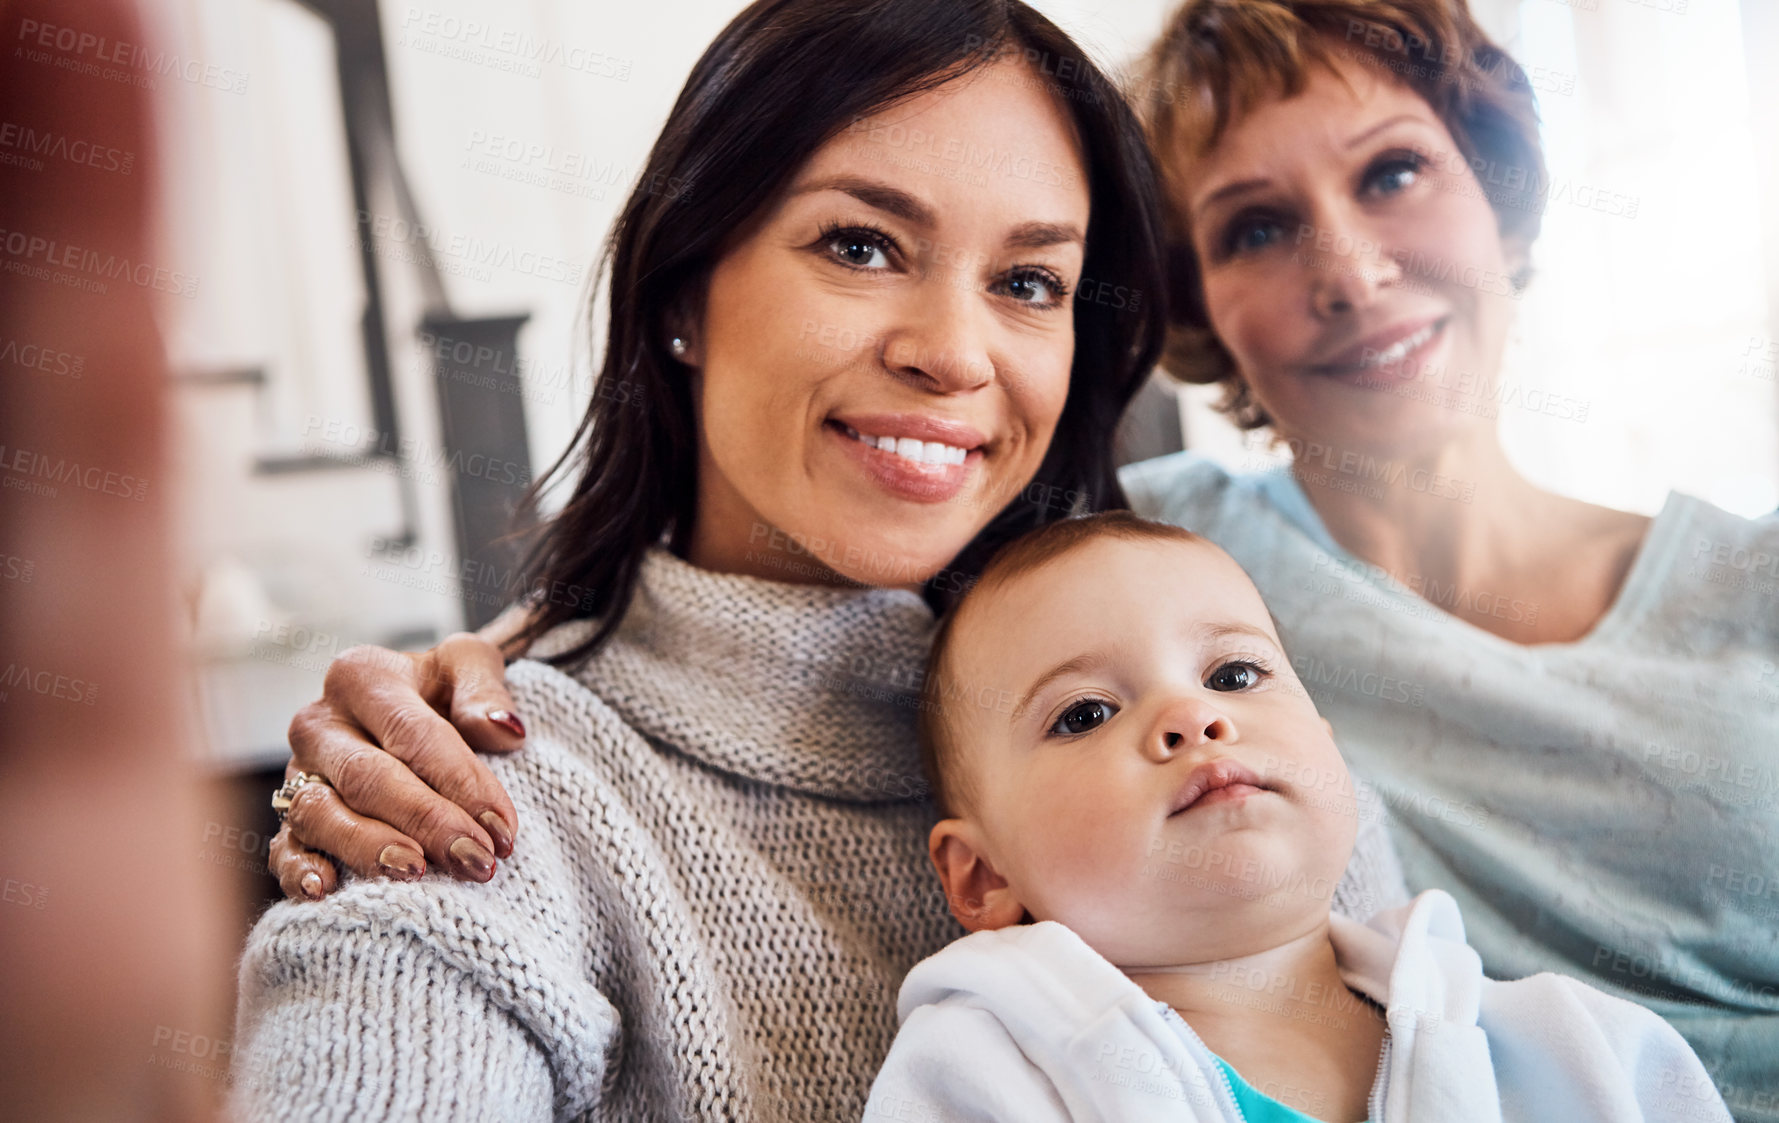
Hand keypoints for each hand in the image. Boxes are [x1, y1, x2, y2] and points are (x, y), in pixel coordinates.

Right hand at [268, 631, 524, 899]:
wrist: (413, 709)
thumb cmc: (442, 689)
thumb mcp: (468, 667)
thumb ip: (484, 689)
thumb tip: (505, 728)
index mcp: (362, 677)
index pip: (414, 735)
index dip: (462, 784)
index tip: (502, 829)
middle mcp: (319, 724)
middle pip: (368, 778)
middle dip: (425, 823)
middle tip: (474, 860)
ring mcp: (296, 773)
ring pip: (320, 814)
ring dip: (368, 849)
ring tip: (416, 873)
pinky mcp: (287, 818)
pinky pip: (282, 848)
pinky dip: (299, 871)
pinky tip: (327, 890)